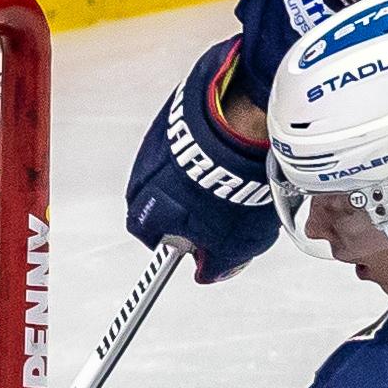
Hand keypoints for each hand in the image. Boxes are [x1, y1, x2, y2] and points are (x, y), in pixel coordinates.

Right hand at [126, 41, 278, 282]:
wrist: (243, 122)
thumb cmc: (233, 185)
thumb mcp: (235, 244)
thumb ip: (219, 264)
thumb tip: (209, 272)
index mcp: (148, 210)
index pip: (149, 238)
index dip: (174, 243)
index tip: (193, 246)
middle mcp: (144, 174)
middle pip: (159, 201)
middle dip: (184, 208)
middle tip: (214, 212)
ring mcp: (159, 140)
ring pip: (174, 169)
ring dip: (195, 177)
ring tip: (228, 178)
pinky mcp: (176, 115)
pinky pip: (187, 140)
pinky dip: (204, 149)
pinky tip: (230, 154)